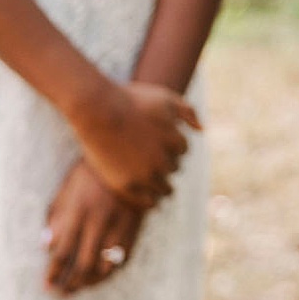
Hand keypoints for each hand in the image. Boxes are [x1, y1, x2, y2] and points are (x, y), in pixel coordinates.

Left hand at [46, 162, 145, 294]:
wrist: (128, 155)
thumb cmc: (91, 171)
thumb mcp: (68, 189)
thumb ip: (56, 216)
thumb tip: (46, 245)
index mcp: (78, 212)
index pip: (62, 252)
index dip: (53, 273)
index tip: (46, 285)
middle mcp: (98, 222)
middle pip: (82, 264)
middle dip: (70, 284)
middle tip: (61, 294)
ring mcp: (119, 225)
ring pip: (105, 266)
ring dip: (91, 282)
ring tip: (80, 288)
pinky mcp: (135, 226)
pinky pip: (124, 258)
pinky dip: (112, 271)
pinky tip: (102, 276)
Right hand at [67, 78, 198, 204]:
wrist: (96, 110)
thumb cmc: (130, 100)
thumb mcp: (164, 98)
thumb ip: (187, 112)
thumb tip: (202, 130)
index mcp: (175, 142)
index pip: (182, 150)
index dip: (171, 146)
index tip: (157, 142)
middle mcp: (163, 161)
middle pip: (174, 168)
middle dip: (165, 163)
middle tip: (149, 157)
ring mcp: (144, 175)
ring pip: (165, 188)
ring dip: (160, 183)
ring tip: (148, 177)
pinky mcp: (126, 186)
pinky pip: (148, 202)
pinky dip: (150, 199)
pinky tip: (145, 193)